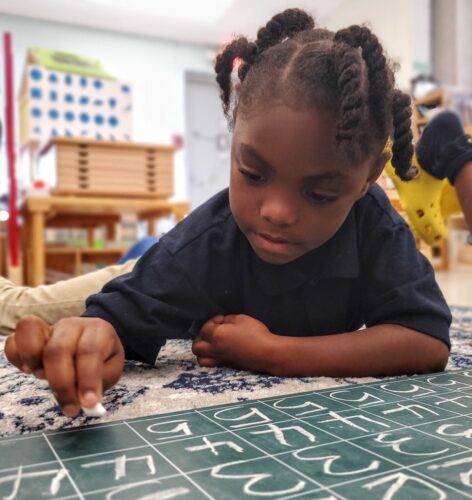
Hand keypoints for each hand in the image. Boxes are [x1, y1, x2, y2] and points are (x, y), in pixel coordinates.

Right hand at [4, 315, 123, 416]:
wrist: (94, 341)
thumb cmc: (103, 358)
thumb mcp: (111, 369)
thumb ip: (100, 383)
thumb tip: (85, 402)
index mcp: (98, 331)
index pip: (90, 350)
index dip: (88, 378)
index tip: (89, 402)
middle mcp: (73, 325)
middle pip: (58, 348)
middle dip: (62, 383)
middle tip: (70, 407)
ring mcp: (50, 328)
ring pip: (32, 333)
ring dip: (33, 360)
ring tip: (42, 379)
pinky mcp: (32, 337)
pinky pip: (14, 341)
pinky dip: (16, 356)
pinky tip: (28, 370)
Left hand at [192, 314, 276, 372]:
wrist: (267, 353)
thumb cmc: (255, 333)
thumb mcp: (241, 319)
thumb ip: (228, 320)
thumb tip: (222, 323)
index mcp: (216, 336)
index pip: (205, 328)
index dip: (212, 321)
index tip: (221, 319)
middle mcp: (214, 349)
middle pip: (196, 346)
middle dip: (201, 337)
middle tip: (212, 332)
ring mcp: (220, 360)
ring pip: (200, 359)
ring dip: (202, 351)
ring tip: (211, 344)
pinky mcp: (227, 366)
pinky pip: (211, 364)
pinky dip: (211, 358)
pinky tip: (219, 352)